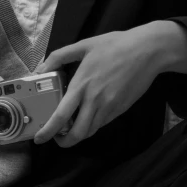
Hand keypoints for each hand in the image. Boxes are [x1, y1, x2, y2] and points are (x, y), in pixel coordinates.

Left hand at [33, 28, 159, 146]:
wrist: (146, 51)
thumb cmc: (114, 45)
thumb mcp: (84, 45)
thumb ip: (59, 56)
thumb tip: (41, 68)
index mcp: (82, 84)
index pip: (61, 116)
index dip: (48, 131)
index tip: (40, 138)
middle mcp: (94, 100)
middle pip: (77, 133)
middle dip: (64, 141)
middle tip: (57, 137)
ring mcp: (109, 107)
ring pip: (90, 132)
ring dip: (78, 135)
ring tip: (70, 128)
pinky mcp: (120, 109)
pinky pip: (102, 124)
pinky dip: (92, 126)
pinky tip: (87, 117)